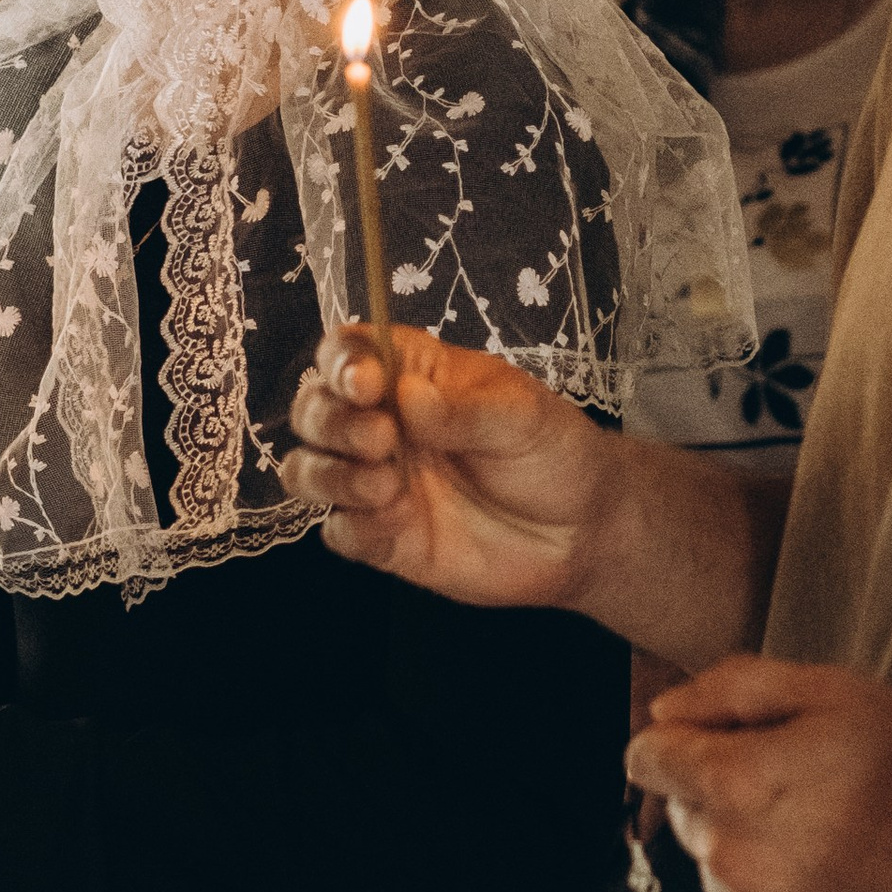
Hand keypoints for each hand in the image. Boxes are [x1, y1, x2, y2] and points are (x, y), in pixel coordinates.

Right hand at [284, 326, 614, 614]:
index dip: (341, 363)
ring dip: (330, 474)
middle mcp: (381, 423)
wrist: (583, 532)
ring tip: (387, 483)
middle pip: (313, 409)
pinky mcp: (384, 538)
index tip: (367, 383)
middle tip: (384, 437)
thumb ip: (463, 409)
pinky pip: (339, 532)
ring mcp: (377, 482)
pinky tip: (392, 522)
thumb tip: (406, 394)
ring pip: (307, 471)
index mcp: (410, 374)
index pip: (347, 353)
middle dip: (332, 421)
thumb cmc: (554, 451)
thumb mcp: (522, 416)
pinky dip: (352, 526)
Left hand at [627, 659, 891, 891]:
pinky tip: (842, 877)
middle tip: (813, 782)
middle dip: (730, 791)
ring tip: (840, 833)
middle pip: (689, 812)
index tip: (720, 738)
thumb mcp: (839, 693)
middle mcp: (734, 856)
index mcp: (739, 782)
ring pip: (721, 867)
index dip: (684, 739)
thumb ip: (735, 689)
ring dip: (758, 846)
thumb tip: (667, 710)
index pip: (650, 758)